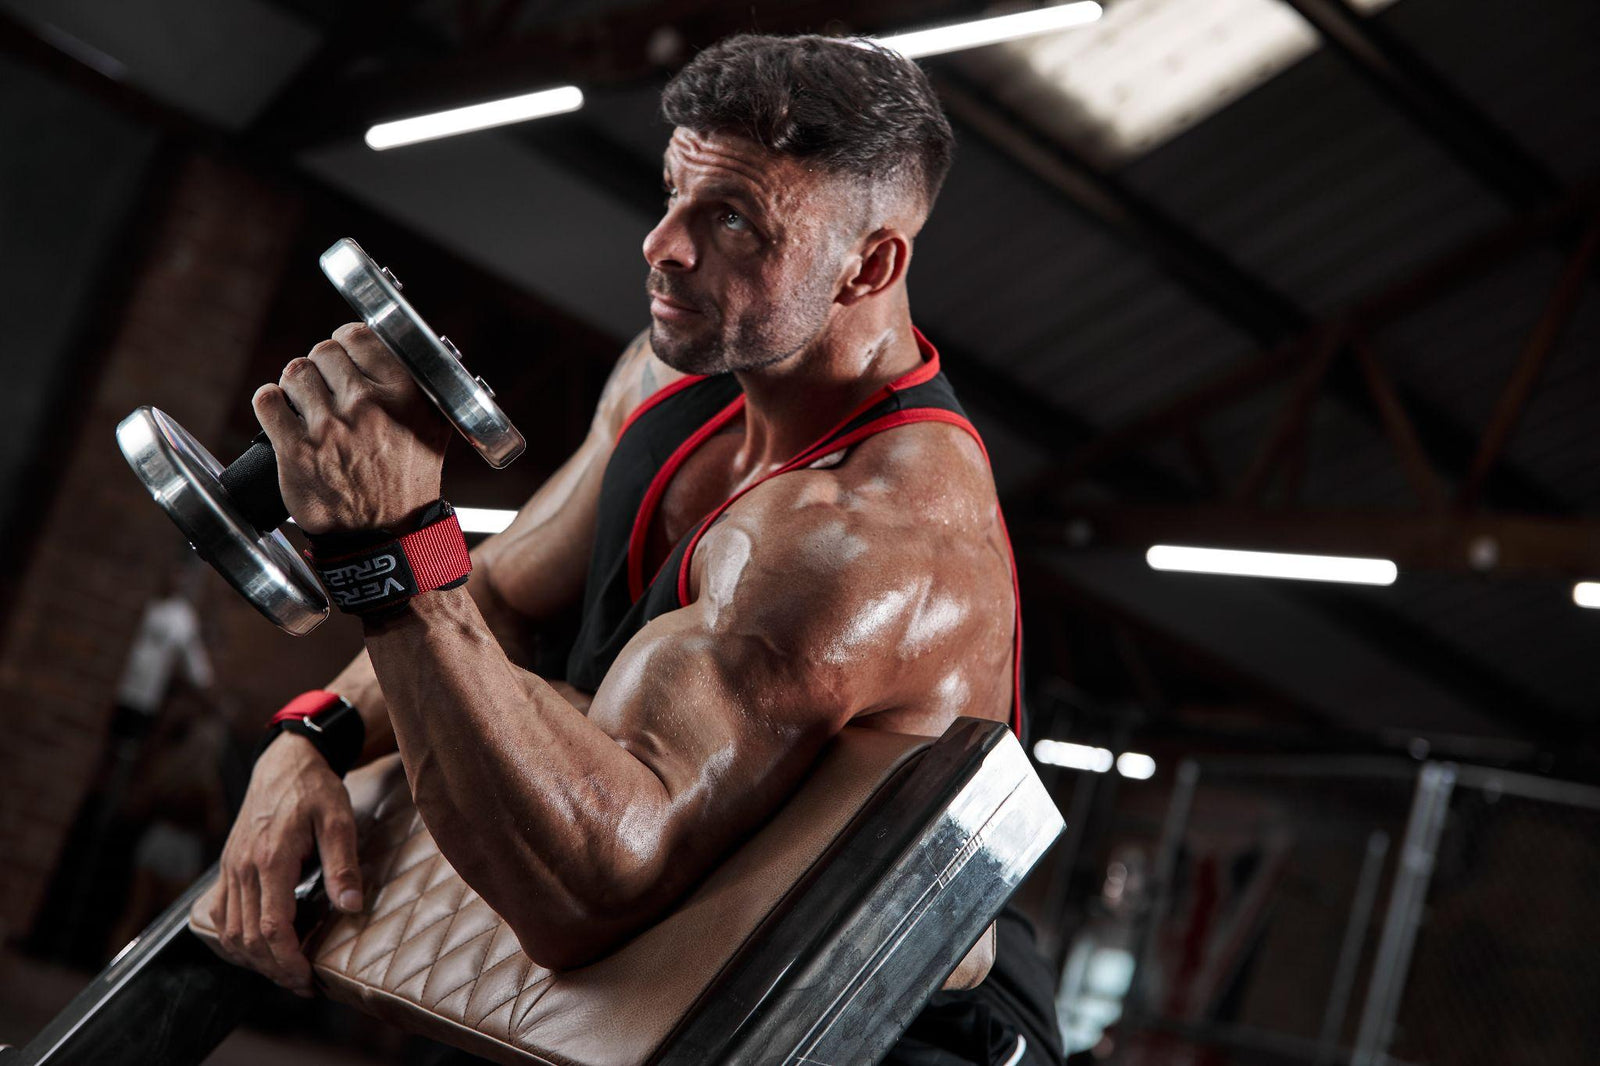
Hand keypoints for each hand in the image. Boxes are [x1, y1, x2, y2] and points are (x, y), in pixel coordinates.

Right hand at [198, 733, 364, 995]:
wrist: (285, 763)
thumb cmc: (315, 790)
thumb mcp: (339, 820)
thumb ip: (343, 865)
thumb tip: (352, 907)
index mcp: (271, 859)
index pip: (272, 927)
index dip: (288, 960)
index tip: (307, 979)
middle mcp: (243, 868)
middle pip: (248, 938)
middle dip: (274, 968)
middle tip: (302, 984)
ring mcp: (231, 869)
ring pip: (229, 932)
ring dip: (254, 959)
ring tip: (285, 970)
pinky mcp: (227, 868)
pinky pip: (221, 916)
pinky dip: (236, 940)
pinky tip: (260, 947)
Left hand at [253, 323, 449, 534]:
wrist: (386, 534)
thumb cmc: (409, 479)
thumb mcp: (436, 427)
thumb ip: (424, 385)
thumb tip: (406, 347)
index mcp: (405, 394)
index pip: (358, 336)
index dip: (346, 343)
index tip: (344, 357)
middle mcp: (368, 406)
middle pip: (323, 351)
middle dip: (321, 367)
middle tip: (326, 387)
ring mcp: (330, 429)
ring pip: (294, 371)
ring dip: (295, 385)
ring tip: (305, 403)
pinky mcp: (297, 451)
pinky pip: (266, 400)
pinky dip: (270, 402)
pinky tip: (281, 413)